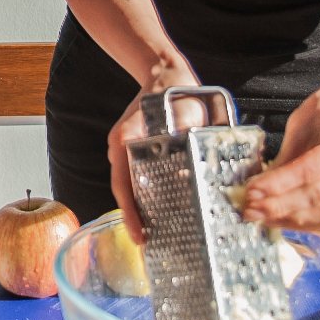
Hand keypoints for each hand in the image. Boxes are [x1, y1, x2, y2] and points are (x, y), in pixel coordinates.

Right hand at [106, 58, 199, 245]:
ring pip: (130, 186)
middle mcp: (121, 148)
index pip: (123, 186)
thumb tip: (198, 164)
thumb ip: (188, 133)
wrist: (165, 74)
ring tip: (155, 235)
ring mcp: (125, 149)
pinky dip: (144, 196)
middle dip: (136, 219)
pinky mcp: (134, 150)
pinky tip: (161, 210)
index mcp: (126, 143)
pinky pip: (136, 178)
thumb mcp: (184, 110)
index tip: (141, 237)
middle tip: (149, 245)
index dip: (131, 214)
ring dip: (140, 210)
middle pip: (125, 191)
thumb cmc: (174, 91)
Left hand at [241, 82, 319, 230]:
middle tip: (251, 209)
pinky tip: (284, 220)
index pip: (311, 170)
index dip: (279, 184)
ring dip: (294, 221)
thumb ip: (286, 158)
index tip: (251, 192)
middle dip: (281, 206)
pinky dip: (309, 223)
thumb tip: (258, 189)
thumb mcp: (301, 125)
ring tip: (264, 218)